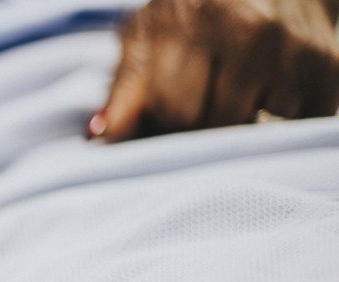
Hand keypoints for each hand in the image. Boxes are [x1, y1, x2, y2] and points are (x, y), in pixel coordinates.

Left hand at [89, 0, 338, 140]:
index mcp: (188, 18)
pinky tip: (271, 87)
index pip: (170, 110)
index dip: (163, 119)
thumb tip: (98, 136)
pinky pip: (292, 125)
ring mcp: (290, 48)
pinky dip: (278, 117)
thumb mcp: (148, 36)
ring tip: (235, 88)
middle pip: (205, 124)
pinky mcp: (326, 66)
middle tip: (202, 95)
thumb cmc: (196, 13)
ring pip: (246, 129)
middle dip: (195, 122)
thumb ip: (124, 87)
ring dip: (236, 121)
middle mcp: (244, 29)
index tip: (162, 108)